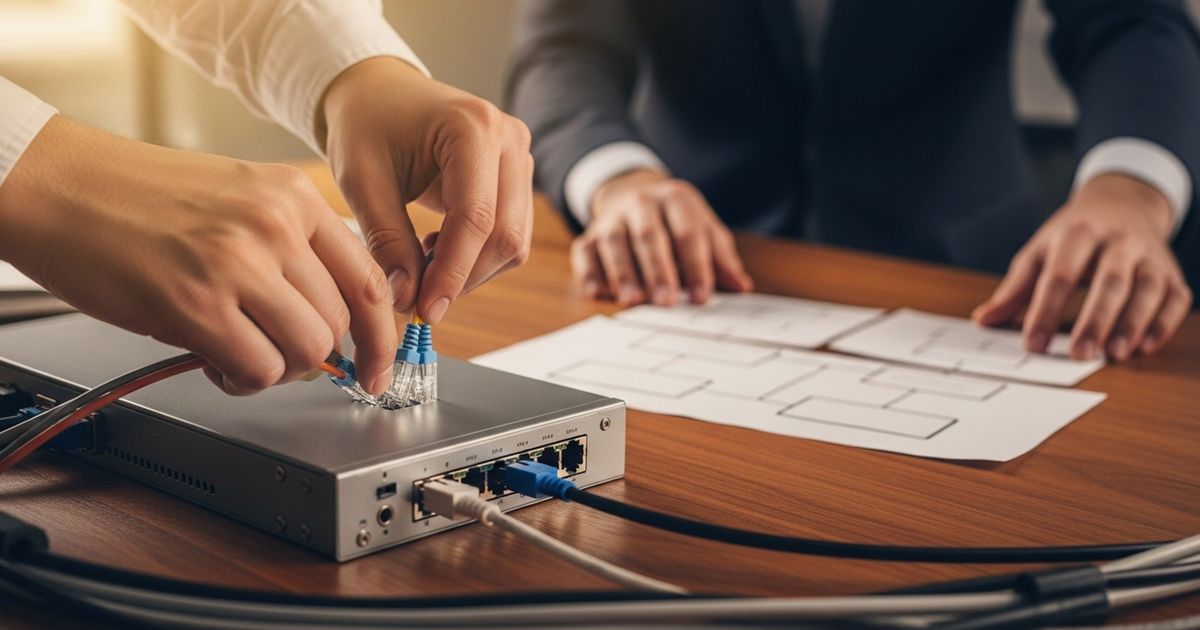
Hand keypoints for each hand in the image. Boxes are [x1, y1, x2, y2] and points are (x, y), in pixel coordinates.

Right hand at [0, 117, 397, 394]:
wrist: (58, 185)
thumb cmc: (138, 196)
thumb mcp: (238, 198)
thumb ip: (291, 248)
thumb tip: (330, 318)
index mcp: (293, 195)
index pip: (368, 280)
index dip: (380, 337)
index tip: (376, 367)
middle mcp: (274, 225)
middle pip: (338, 323)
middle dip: (312, 354)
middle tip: (273, 351)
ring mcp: (238, 264)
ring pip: (307, 351)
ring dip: (277, 368)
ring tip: (238, 353)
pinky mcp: (197, 305)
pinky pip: (258, 369)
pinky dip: (243, 380)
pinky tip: (214, 361)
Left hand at [321, 57, 533, 322]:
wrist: (379, 93)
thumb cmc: (366, 125)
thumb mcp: (362, 181)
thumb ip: (386, 241)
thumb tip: (405, 300)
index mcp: (472, 128)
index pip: (476, 218)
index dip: (452, 272)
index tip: (425, 310)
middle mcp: (508, 138)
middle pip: (506, 235)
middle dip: (464, 278)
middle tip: (420, 302)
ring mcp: (519, 156)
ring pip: (514, 241)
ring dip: (472, 270)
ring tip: (422, 265)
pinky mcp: (517, 175)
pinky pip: (511, 234)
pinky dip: (478, 256)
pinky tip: (438, 248)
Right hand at [571, 169, 752, 305]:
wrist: (631, 193)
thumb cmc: (676, 223)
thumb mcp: (703, 230)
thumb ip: (721, 258)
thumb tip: (742, 287)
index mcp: (675, 199)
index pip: (688, 233)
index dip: (696, 266)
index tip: (702, 297)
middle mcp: (641, 203)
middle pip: (649, 235)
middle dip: (659, 270)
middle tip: (668, 301)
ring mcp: (612, 218)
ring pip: (615, 243)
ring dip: (623, 273)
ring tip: (633, 301)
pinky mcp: (589, 235)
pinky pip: (585, 252)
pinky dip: (589, 272)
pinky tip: (596, 292)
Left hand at [973, 173, 1191, 360]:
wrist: (1123, 204)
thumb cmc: (1074, 236)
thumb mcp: (1039, 252)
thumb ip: (1015, 289)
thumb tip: (983, 321)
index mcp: (1078, 234)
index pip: (1060, 275)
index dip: (1045, 311)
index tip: (1033, 345)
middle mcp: (1119, 241)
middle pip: (1109, 282)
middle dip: (1094, 320)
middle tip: (1079, 354)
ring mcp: (1150, 256)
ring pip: (1147, 289)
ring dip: (1132, 324)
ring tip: (1113, 354)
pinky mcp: (1172, 272)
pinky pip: (1174, 298)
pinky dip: (1162, 324)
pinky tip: (1144, 347)